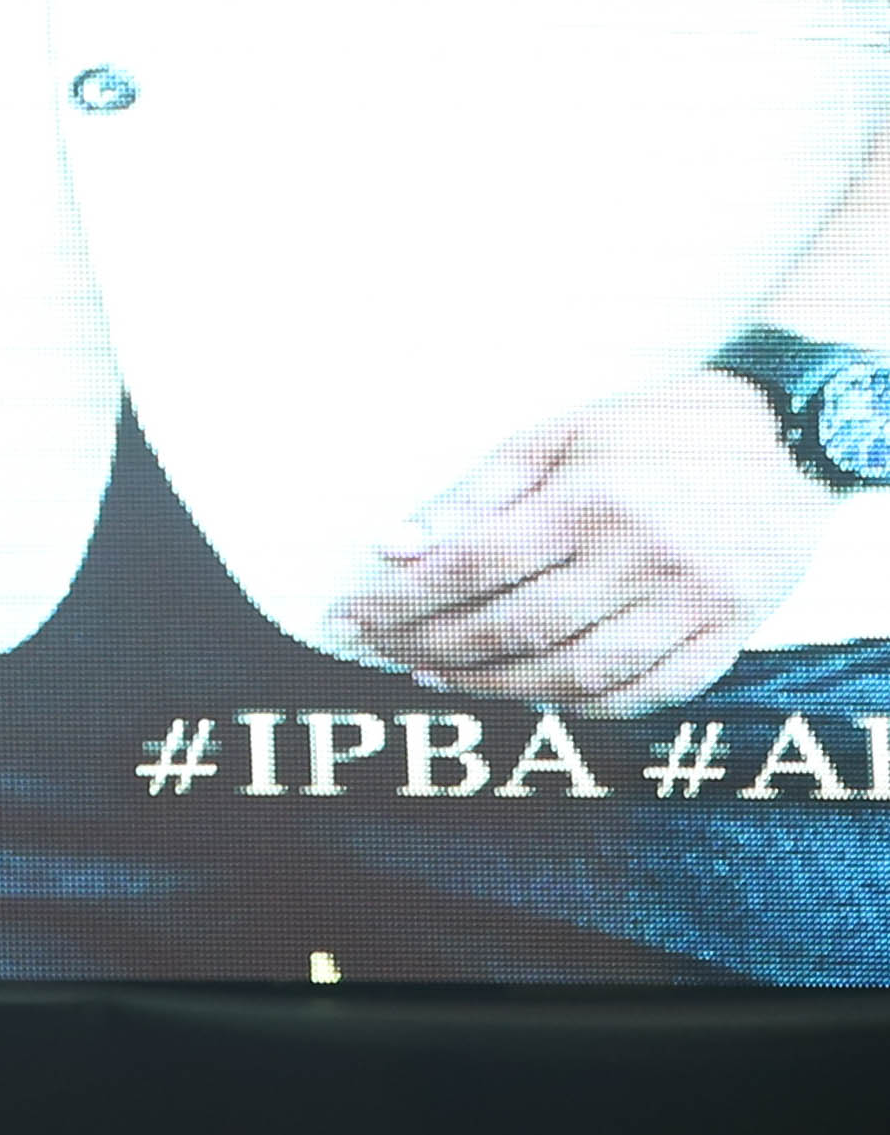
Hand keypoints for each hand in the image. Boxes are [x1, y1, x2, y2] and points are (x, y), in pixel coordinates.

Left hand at [326, 371, 830, 710]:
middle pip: (518, 628)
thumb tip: (393, 547)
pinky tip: (532, 696)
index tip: (349, 616)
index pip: (474, 567)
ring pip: (578, 673)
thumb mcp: (556, 434)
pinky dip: (583, 705)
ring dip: (496, 687)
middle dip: (433, 647)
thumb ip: (474, 494)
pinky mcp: (730, 634)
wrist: (785, 435)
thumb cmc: (656, 429)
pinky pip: (650, 693)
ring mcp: (693, 606)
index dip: (401, 601)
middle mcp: (645, 560)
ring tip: (436, 677)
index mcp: (593, 502)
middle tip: (382, 651)